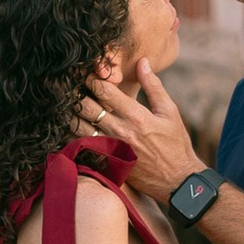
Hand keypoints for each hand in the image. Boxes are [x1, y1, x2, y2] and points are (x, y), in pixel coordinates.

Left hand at [80, 65, 200, 201]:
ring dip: (71, 113)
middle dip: (75, 93)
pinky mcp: (105, 162)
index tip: (85, 71)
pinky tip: (71, 126)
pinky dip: (72, 134)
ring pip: (78, 127)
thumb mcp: (169, 112)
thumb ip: (153, 86)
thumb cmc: (176, 144)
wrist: (177, 181)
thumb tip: (142, 61)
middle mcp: (119, 132)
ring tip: (66, 103)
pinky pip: (80, 146)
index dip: (91, 78)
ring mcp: (110, 149)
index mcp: (136, 116)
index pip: (104, 91)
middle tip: (68, 84)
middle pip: (86, 107)